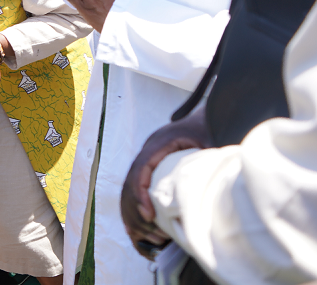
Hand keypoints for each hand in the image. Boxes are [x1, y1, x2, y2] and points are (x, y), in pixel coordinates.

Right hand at [121, 107, 212, 257]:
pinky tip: (145, 228)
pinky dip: (137, 209)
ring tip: (151, 236)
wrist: (211, 114)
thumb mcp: (213, 138)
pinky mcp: (153, 169)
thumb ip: (213, 156)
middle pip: (131, 182)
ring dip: (135, 213)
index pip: (141, 168)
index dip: (140, 192)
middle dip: (137, 210)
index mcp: (160, 142)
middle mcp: (150, 150)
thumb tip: (221, 181)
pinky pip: (136, 190)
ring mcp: (149, 159)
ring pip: (129, 188)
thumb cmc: (212, 126)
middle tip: (152, 234)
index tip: (149, 214)